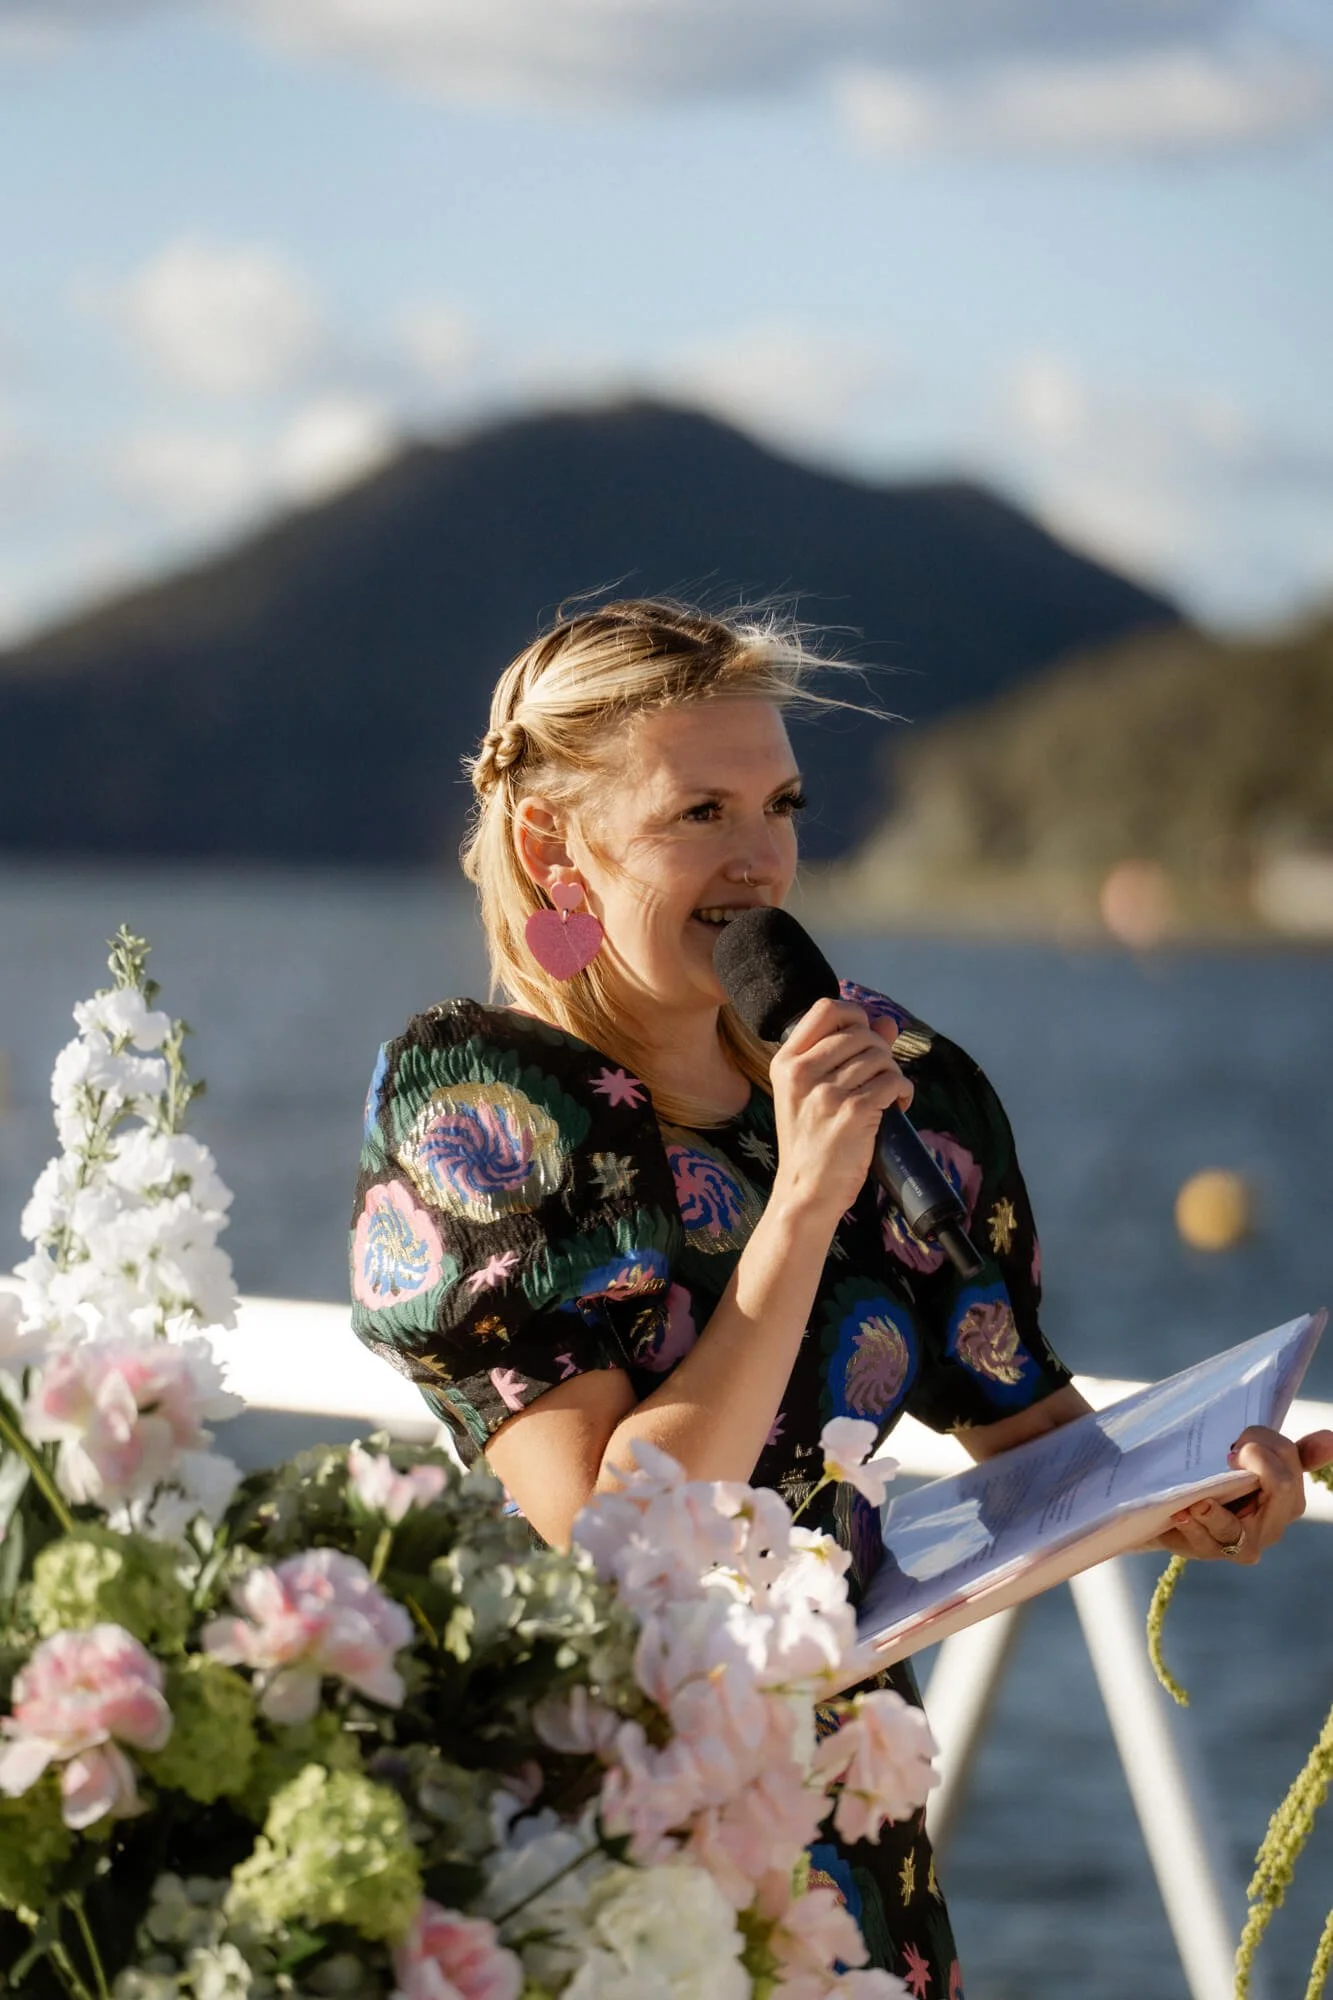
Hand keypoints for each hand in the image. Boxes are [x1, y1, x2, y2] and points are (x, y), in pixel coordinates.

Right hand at [768, 998, 913, 1225]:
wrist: (806, 1191)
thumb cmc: (810, 1142)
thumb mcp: (811, 1093)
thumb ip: (846, 1053)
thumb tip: (887, 1023)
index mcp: (786, 1063)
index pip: (825, 1009)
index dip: (855, 1014)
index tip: (866, 1034)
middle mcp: (801, 1073)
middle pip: (860, 1033)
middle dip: (881, 1050)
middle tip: (881, 1075)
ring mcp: (826, 1093)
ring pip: (880, 1057)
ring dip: (893, 1073)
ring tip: (889, 1094)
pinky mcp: (852, 1113)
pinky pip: (893, 1082)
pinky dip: (904, 1091)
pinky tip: (899, 1105)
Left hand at [1159, 1425, 1332, 1564]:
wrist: (1180, 1507)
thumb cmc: (1225, 1481)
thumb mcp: (1255, 1461)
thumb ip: (1288, 1451)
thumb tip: (1332, 1438)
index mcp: (1289, 1500)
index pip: (1290, 1463)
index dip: (1267, 1445)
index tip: (1240, 1442)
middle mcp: (1273, 1526)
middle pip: (1279, 1485)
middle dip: (1253, 1460)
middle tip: (1226, 1454)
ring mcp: (1242, 1543)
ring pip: (1236, 1526)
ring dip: (1214, 1511)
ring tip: (1199, 1501)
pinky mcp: (1209, 1551)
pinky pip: (1205, 1541)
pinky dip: (1193, 1526)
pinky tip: (1182, 1514)